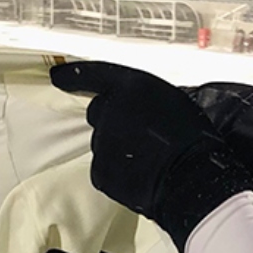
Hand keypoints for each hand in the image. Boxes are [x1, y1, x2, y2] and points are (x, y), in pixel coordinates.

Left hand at [51, 59, 252, 243]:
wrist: (192, 177)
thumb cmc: (193, 138)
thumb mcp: (173, 101)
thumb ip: (144, 99)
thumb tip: (132, 106)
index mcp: (131, 87)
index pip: (93, 75)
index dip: (73, 76)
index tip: (58, 77)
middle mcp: (110, 111)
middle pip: (98, 111)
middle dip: (113, 120)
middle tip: (139, 133)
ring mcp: (102, 142)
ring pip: (103, 141)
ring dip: (118, 146)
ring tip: (148, 157)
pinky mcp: (100, 170)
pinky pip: (104, 167)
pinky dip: (118, 171)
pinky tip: (141, 174)